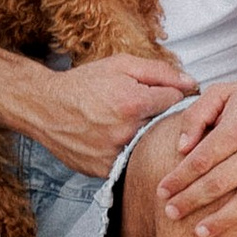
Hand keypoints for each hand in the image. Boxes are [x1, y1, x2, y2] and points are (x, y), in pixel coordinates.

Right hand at [12, 52, 196, 177]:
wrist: (45, 107)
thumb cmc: (84, 83)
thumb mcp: (122, 65)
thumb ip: (160, 72)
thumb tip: (192, 83)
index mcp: (134, 103)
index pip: (177, 103)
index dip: (169, 96)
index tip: (158, 96)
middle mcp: (126, 133)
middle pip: (165, 128)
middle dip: (159, 120)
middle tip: (140, 112)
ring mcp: (115, 155)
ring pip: (148, 149)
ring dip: (145, 140)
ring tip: (123, 126)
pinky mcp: (104, 171)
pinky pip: (129, 164)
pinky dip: (128, 155)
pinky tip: (113, 141)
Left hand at [155, 70, 236, 236]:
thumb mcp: (224, 92)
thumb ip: (197, 115)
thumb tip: (181, 148)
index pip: (202, 159)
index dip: (179, 178)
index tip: (162, 191)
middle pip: (218, 183)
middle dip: (190, 201)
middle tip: (170, 214)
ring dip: (220, 221)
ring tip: (198, 233)